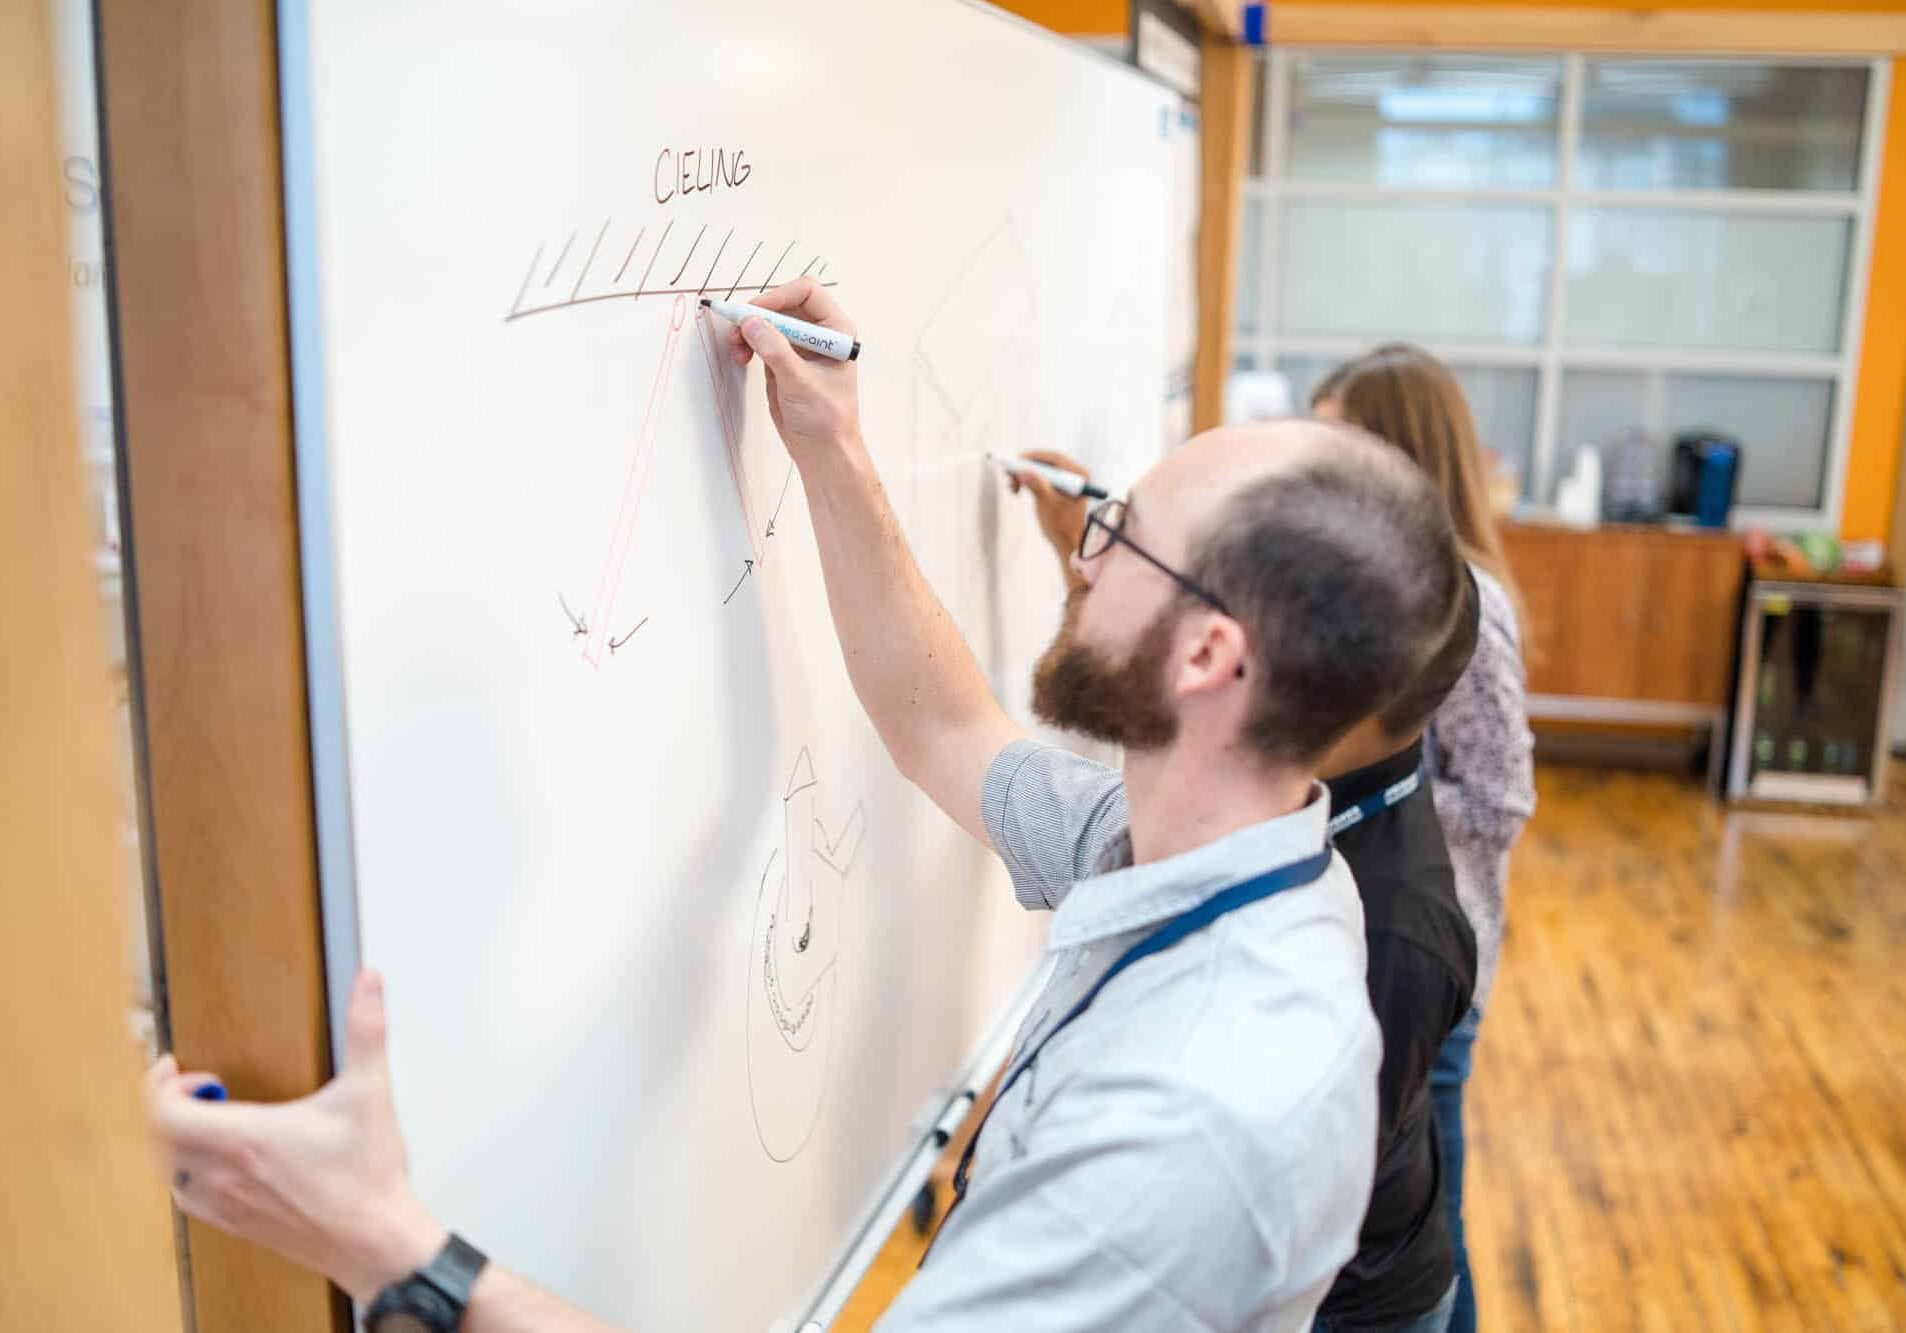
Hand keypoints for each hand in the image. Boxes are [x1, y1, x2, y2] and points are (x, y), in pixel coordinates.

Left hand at [145, 971, 445, 1302]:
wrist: (374, 1239)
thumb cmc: (368, 1175)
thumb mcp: (369, 1090)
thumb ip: (366, 1030)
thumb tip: (369, 982)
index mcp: (244, 1138)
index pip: (162, 1112)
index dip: (155, 1084)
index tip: (172, 1066)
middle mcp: (222, 1172)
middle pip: (157, 1137)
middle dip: (165, 1104)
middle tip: (194, 1086)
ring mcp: (224, 1202)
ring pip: (166, 1168)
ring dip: (173, 1139)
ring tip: (206, 1118)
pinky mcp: (234, 1223)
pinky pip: (184, 1195)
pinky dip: (185, 1170)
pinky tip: (217, 1159)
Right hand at [723, 277, 862, 463]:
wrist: (822, 450)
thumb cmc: (826, 419)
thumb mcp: (800, 382)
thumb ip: (775, 350)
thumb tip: (750, 322)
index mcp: (836, 331)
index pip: (808, 292)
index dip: (779, 296)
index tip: (755, 311)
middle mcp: (819, 333)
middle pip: (784, 304)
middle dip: (758, 313)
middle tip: (736, 328)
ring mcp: (800, 346)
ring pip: (769, 321)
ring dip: (748, 329)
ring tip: (735, 347)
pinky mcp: (784, 360)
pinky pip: (761, 340)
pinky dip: (747, 343)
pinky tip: (740, 356)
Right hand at [1007, 449, 1089, 574]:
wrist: (1068, 543)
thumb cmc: (1062, 525)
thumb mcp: (1047, 503)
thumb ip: (1037, 485)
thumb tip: (1023, 471)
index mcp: (1078, 475)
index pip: (1054, 457)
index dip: (1034, 456)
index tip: (1016, 460)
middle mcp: (1074, 474)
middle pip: (1046, 463)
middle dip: (1026, 467)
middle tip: (1010, 473)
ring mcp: (1066, 481)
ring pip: (1041, 470)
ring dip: (1025, 475)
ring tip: (1012, 486)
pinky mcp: (1058, 488)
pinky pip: (1040, 478)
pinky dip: (1028, 482)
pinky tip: (1017, 489)